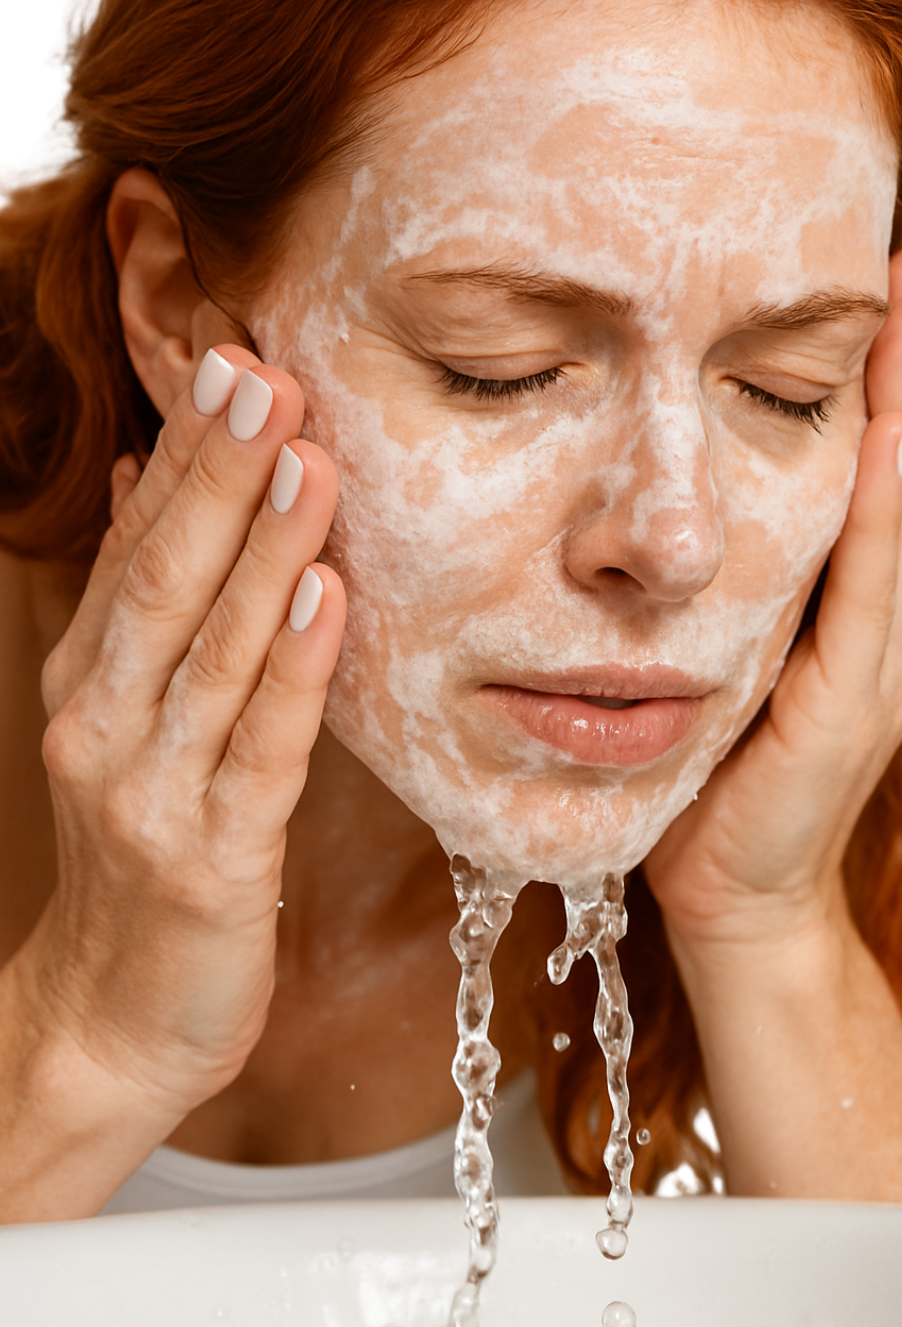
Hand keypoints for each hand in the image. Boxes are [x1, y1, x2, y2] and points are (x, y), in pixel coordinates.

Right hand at [24, 346, 344, 1120]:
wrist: (115, 1017)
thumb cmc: (146, 857)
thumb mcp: (131, 721)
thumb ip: (145, 607)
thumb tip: (154, 480)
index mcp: (95, 682)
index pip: (141, 549)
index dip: (187, 455)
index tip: (231, 362)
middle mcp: (107, 724)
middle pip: (166, 581)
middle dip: (217, 474)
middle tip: (263, 375)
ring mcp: (152, 792)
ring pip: (212, 652)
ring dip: (261, 550)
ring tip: (307, 458)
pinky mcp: (211, 857)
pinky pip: (261, 747)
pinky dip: (294, 668)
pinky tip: (328, 596)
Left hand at [646, 245, 901, 949]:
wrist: (732, 887)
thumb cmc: (722, 771)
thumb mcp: (735, 649)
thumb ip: (750, 579)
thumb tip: (705, 487)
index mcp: (869, 604)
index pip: (889, 464)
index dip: (891, 372)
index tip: (878, 278)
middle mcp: (896, 619)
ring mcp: (888, 659)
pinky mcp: (854, 699)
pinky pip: (873, 584)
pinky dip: (884, 502)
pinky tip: (885, 429)